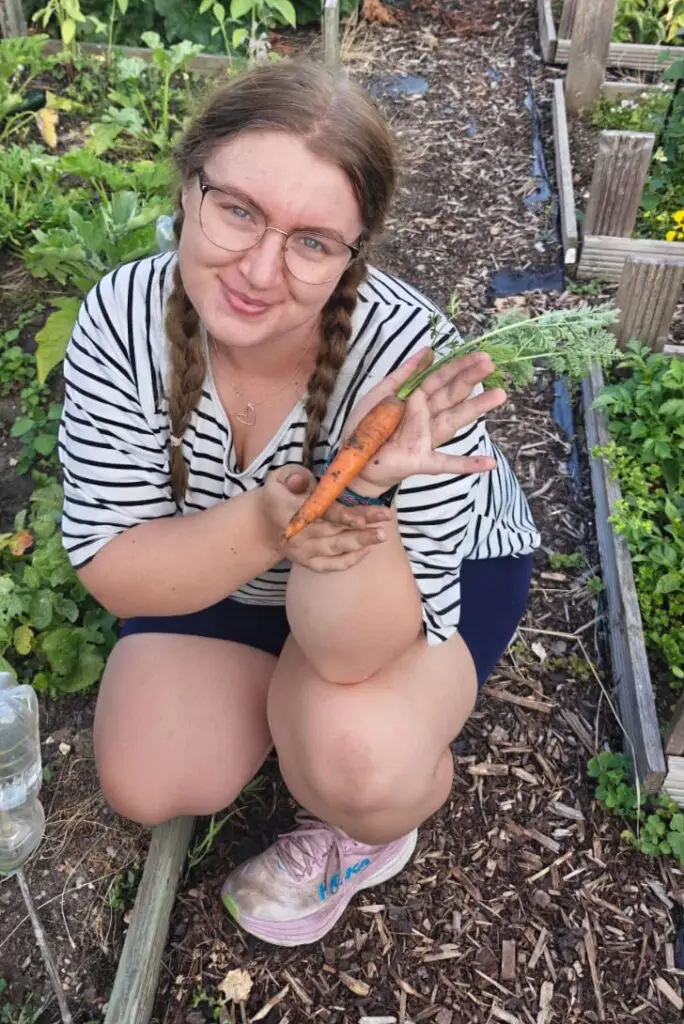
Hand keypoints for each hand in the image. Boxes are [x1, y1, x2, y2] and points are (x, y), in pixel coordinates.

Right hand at [261, 465, 391, 571]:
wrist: (263, 522)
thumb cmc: (280, 493)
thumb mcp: (280, 477)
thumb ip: (293, 476)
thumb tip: (302, 481)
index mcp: (291, 510)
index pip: (323, 514)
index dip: (345, 516)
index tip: (364, 518)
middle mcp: (298, 534)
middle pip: (334, 532)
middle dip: (362, 529)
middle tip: (384, 524)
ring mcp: (302, 551)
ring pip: (335, 550)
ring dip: (360, 543)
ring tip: (381, 536)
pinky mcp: (306, 562)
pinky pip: (329, 566)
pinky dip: (348, 561)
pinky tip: (367, 550)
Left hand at [344, 347, 506, 492]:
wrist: (354, 458)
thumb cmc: (367, 425)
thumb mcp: (381, 393)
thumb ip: (404, 374)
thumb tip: (429, 351)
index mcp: (417, 398)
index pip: (440, 378)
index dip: (458, 366)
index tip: (481, 355)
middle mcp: (427, 416)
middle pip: (451, 394)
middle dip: (470, 378)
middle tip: (490, 364)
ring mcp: (427, 438)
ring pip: (454, 420)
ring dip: (477, 408)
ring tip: (499, 395)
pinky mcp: (422, 460)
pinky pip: (447, 463)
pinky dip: (468, 464)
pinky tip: (490, 463)